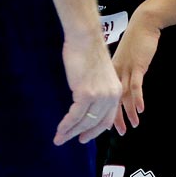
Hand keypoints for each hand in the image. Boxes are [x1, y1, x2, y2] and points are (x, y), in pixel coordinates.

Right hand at [53, 30, 121, 145]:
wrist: (85, 37)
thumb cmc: (88, 51)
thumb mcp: (100, 74)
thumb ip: (98, 89)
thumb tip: (87, 101)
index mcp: (116, 92)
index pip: (106, 119)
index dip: (95, 130)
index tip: (84, 137)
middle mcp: (110, 97)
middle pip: (95, 123)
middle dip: (80, 134)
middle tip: (68, 139)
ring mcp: (98, 96)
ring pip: (83, 122)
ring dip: (69, 132)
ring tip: (59, 139)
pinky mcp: (85, 94)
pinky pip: (74, 116)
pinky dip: (66, 125)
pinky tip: (59, 130)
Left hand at [110, 8, 160, 134]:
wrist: (142, 25)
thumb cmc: (133, 42)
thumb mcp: (123, 59)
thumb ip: (119, 74)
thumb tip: (116, 91)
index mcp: (110, 72)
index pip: (102, 97)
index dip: (101, 114)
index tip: (100, 129)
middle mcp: (115, 72)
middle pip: (110, 99)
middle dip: (111, 118)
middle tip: (115, 133)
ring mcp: (126, 69)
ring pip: (124, 95)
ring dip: (127, 112)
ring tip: (132, 126)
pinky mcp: (137, 65)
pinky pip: (136, 84)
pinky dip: (138, 98)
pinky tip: (140, 110)